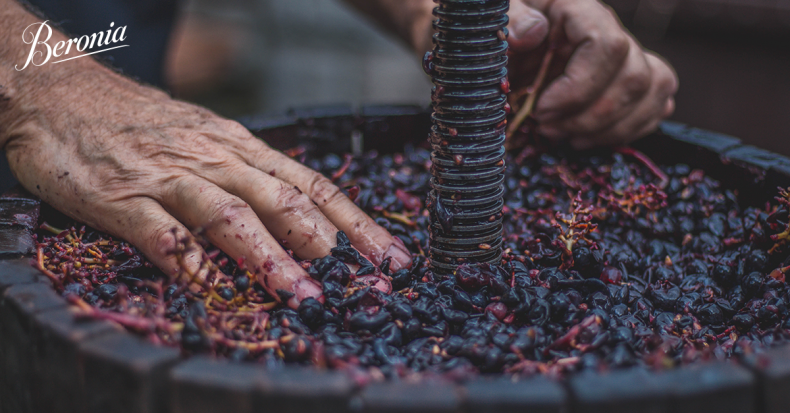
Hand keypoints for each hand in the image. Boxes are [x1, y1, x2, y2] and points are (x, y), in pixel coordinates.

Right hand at [3, 65, 409, 307]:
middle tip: (357, 282)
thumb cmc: (142, 123)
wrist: (60, 91)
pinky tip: (206, 285)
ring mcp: (169, 177)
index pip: (312, 185)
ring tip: (298, 291)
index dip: (355, 222)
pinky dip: (185, 258)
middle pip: (282, 199)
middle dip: (323, 242)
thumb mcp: (209, 140)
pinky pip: (159, 231)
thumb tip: (305, 221)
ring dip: (267, 255)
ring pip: (229, 214)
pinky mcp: (122, 196)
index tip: (389, 256)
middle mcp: (216, 159)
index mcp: (241, 148)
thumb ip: (250, 178)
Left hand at [507, 0, 678, 148]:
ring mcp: (624, 54)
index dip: (579, 87)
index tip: (542, 109)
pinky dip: (627, 129)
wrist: (500, 49)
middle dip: (590, 117)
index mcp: (576, 8)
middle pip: (634, 76)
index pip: (607, 45)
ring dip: (610, 128)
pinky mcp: (626, 79)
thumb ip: (511, 19)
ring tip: (566, 136)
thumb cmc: (496, 33)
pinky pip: (656, 102)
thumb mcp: (492, 20)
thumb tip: (533, 31)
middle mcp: (608, 29)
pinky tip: (587, 136)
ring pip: (652, 90)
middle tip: (547, 128)